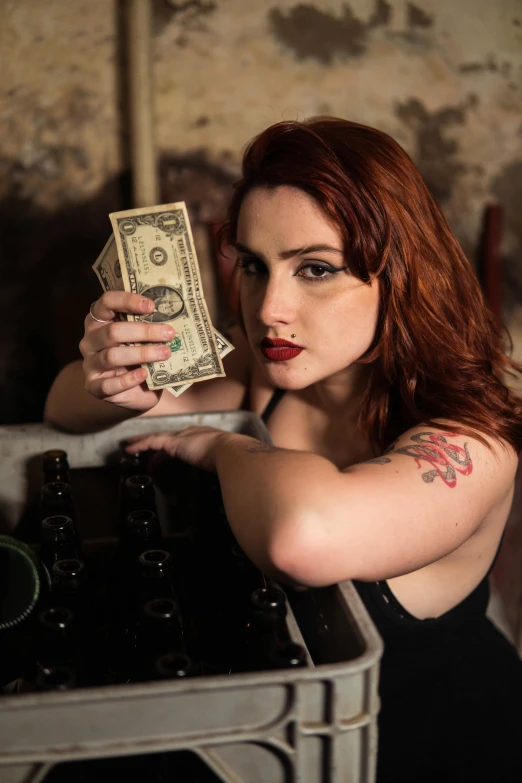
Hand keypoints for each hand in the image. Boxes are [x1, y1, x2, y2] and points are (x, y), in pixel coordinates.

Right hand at [79, 292, 174, 412]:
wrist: (139, 391)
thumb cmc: (141, 357)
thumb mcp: (144, 339)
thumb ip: (150, 327)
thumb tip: (173, 318)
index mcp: (100, 321)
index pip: (107, 302)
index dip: (127, 301)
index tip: (152, 306)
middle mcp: (90, 340)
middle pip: (113, 331)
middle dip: (144, 331)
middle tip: (169, 334)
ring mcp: (90, 364)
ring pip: (112, 356)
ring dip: (142, 354)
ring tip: (165, 353)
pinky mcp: (94, 386)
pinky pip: (109, 384)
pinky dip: (129, 379)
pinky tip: (144, 374)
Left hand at [126, 426, 232, 472]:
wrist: (228, 450)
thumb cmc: (228, 459)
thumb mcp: (220, 461)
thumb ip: (215, 465)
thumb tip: (219, 477)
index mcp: (202, 437)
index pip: (181, 442)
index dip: (170, 449)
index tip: (164, 456)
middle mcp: (190, 433)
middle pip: (166, 438)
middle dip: (154, 445)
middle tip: (142, 451)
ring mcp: (181, 436)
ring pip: (156, 438)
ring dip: (142, 444)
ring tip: (130, 449)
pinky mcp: (173, 442)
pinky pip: (151, 442)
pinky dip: (139, 445)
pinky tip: (129, 450)